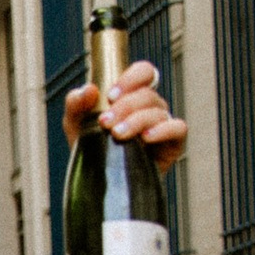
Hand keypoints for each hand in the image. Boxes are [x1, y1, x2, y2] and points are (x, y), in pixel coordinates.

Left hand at [63, 57, 185, 155]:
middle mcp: (150, 106)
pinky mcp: (172, 144)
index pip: (143, 72)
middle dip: (124, 106)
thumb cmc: (92, 148)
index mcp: (132, 95)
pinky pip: (178, 128)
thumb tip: (88, 90)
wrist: (100, 182)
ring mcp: (163, 124)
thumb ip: (76, 104)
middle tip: (105, 123)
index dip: (131, 78)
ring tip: (118, 134)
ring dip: (137, 121)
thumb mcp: (76, 124)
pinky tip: (146, 138)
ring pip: (158, 112)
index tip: (111, 95)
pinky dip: (164, 130)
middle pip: (147, 94)